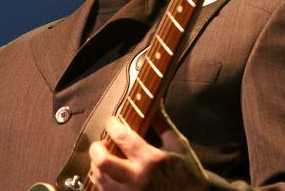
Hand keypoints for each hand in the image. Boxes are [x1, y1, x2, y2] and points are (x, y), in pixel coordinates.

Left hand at [88, 116, 208, 190]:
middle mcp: (137, 179)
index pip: (121, 137)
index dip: (112, 124)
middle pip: (102, 161)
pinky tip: (109, 174)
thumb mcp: (179, 147)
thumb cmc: (187, 174)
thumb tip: (154, 103)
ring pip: (99, 177)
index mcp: (151, 160)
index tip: (112, 121)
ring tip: (107, 158)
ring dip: (98, 164)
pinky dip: (102, 180)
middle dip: (97, 147)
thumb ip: (163, 124)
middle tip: (103, 143)